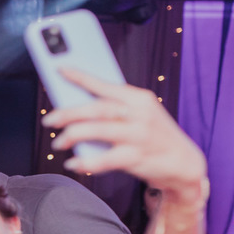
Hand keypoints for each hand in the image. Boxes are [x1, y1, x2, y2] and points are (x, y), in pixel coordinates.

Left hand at [44, 69, 206, 204]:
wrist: (184, 162)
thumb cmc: (154, 136)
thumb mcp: (140, 115)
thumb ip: (115, 110)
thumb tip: (76, 108)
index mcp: (139, 98)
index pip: (106, 85)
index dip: (81, 77)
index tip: (60, 70)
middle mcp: (140, 114)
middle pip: (98, 109)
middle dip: (69, 113)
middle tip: (49, 120)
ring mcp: (139, 135)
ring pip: (99, 131)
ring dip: (74, 135)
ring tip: (58, 142)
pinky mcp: (137, 158)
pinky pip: (105, 159)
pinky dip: (86, 162)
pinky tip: (73, 163)